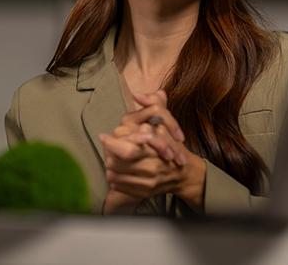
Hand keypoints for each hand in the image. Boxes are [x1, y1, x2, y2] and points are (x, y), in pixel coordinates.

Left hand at [99, 91, 205, 212]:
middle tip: (106, 149)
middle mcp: (150, 168)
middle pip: (116, 162)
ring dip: (110, 167)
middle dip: (108, 155)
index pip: (125, 148)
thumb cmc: (173, 146)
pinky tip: (117, 173)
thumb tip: (139, 94)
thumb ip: (154, 105)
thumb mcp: (166, 123)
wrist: (184, 174)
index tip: (103, 137)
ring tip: (111, 160)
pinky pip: (120, 187)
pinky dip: (115, 180)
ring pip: (115, 175)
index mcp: (153, 150)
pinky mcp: (143, 193)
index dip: (111, 143)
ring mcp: (147, 182)